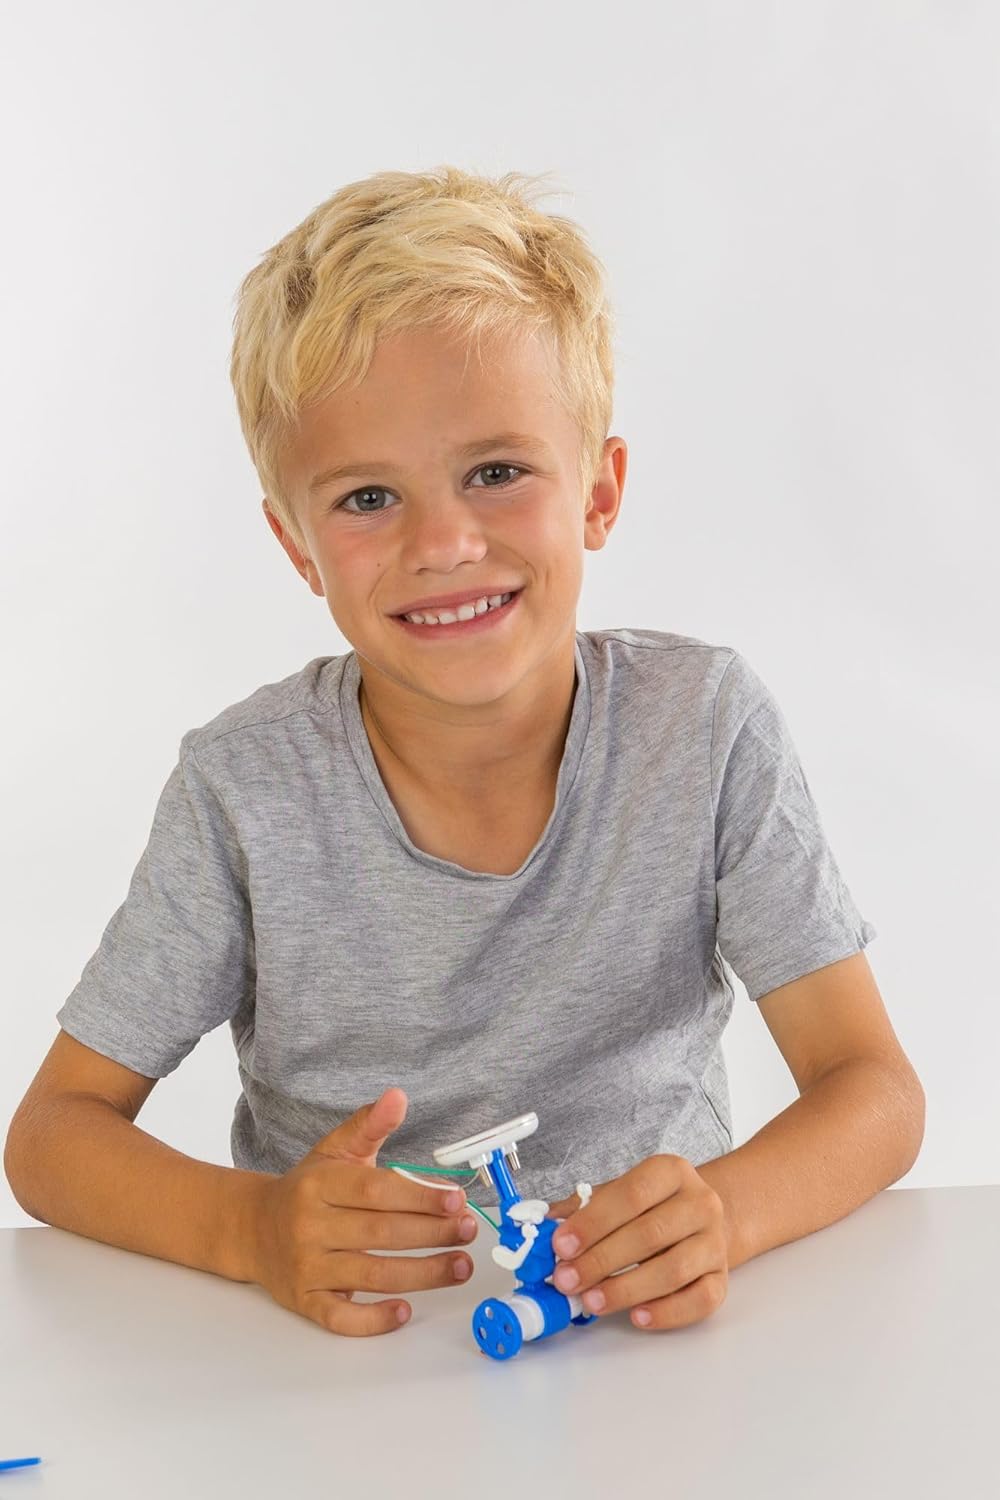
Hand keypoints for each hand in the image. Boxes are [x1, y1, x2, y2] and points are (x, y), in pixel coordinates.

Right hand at [249, 1087, 478, 1336]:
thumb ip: (369, 1126)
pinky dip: (374, 1320)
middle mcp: (309, 1226)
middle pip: (380, 1234)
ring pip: (370, 1275)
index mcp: (319, 1184)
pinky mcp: (304, 1301)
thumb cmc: (306, 1189)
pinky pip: (341, 1318)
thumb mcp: (334, 1151)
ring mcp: (306, 1267)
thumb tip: (398, 1097)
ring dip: (422, 1275)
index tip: (456, 1200)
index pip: (376, 1191)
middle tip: (468, 1231)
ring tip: (460, 1267)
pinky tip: (405, 1311)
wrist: (253, 1229)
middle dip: (432, 1234)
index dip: (420, 1196)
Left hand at [545, 1154, 728, 1329]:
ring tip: (592, 1301)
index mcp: (671, 1172)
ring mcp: (714, 1243)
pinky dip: (668, 1312)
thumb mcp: (618, 1194)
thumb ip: (582, 1208)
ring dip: (627, 1288)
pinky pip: (700, 1300)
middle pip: (650, 1234)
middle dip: (601, 1260)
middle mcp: (700, 1203)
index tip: (561, 1245)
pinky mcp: (722, 1279)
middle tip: (567, 1279)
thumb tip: (541, 1227)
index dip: (594, 1222)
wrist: (705, 1219)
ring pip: (674, 1270)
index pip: (632, 1194)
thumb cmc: (653, 1207)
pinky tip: (637, 1316)